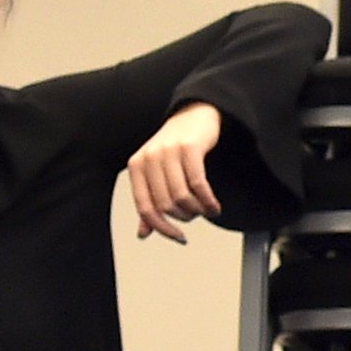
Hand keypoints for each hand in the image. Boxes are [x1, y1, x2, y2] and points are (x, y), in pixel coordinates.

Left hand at [126, 103, 226, 242]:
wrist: (194, 114)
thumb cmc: (174, 146)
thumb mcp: (156, 172)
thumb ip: (150, 201)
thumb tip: (143, 233)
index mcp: (136, 166)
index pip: (145, 207)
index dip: (162, 228)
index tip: (178, 237)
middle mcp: (149, 158)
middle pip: (166, 204)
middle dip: (184, 217)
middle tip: (196, 216)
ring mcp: (169, 152)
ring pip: (182, 197)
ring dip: (197, 210)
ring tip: (206, 210)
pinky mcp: (189, 148)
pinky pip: (198, 184)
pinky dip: (208, 201)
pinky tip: (214, 205)